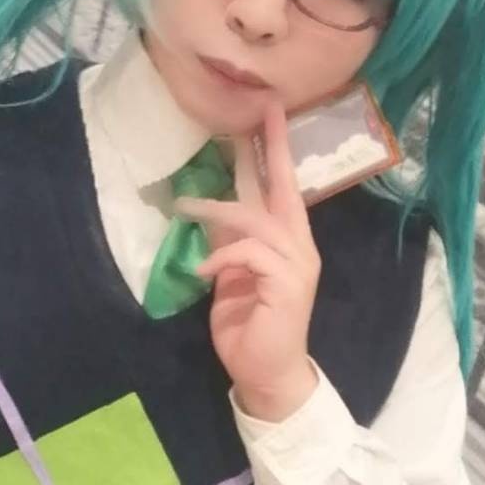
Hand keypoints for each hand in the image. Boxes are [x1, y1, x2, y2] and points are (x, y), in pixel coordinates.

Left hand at [176, 100, 320, 421]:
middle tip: (256, 112)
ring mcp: (298, 264)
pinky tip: (204, 271)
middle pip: (284, 189)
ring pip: (258, 219)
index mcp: (289, 241)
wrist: (266, 374)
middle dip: (269, 149)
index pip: (284, 186)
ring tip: (184, 209)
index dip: (276, 149)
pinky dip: (222, 255)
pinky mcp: (287, 284)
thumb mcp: (230, 275)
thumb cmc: (248, 327)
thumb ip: (228, 242)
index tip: (268, 110)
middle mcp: (300, 246)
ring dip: (217, 210)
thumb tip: (208, 210)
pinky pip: (250, 252)